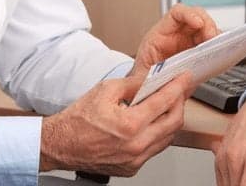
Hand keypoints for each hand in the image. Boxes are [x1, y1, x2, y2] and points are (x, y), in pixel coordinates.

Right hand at [40, 72, 191, 176]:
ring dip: (171, 119)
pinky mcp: (132, 167)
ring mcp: (135, 160)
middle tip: (178, 90)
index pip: (164, 102)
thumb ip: (133, 83)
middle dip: (180, 103)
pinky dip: (158, 134)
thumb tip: (151, 77)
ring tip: (166, 105)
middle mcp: (136, 145)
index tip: (184, 79)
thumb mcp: (105, 90)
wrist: (62, 144)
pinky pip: (155, 149)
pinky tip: (152, 122)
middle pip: (174, 122)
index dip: (178, 87)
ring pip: (168, 138)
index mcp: (130, 124)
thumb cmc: (78, 120)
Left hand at [130, 3, 218, 80]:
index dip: (189, 14)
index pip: (176, 14)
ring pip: (207, 29)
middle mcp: (175, 35)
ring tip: (218, 48)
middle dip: (208, 24)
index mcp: (159, 36)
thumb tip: (159, 80)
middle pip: (197, 16)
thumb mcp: (142, 78)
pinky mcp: (197, 52)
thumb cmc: (142, 80)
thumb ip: (150, 78)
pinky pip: (211, 44)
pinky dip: (218, 47)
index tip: (198, 23)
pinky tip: (219, 54)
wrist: (147, 89)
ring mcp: (188, 42)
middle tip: (213, 38)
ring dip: (215, 36)